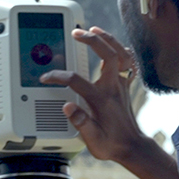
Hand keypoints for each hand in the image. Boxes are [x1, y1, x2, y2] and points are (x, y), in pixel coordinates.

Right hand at [41, 27, 149, 164]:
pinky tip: (113, 45)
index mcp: (102, 99)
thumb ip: (80, 122)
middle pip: (109, 55)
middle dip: (93, 40)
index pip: (77, 81)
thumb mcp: (93, 140)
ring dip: (108, 39)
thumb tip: (67, 107)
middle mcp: (114, 88)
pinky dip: (121, 49)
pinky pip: (127, 61)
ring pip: (121, 54)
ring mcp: (121, 85)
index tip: (47, 77)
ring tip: (94, 30)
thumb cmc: (112, 144)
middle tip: (77, 32)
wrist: (131, 148)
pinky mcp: (125, 86)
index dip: (59, 76)